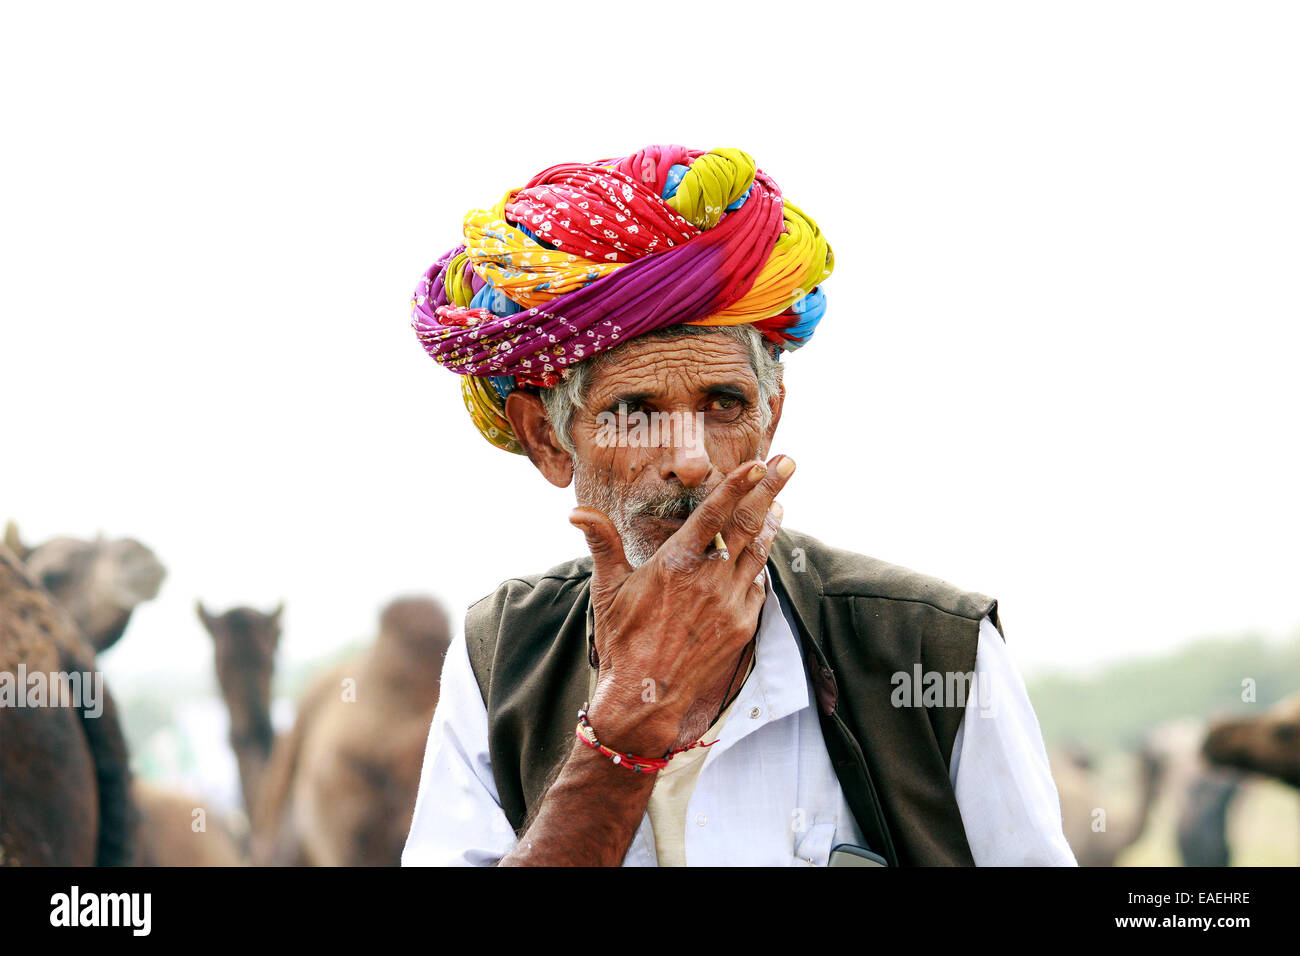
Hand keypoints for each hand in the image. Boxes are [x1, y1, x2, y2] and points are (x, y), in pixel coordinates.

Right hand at [568, 454, 794, 754]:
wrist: (646, 696)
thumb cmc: (622, 640)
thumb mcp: (607, 589)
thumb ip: (602, 542)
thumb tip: (576, 512)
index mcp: (678, 562)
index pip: (715, 512)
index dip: (739, 484)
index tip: (760, 463)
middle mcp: (710, 578)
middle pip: (749, 523)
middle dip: (770, 490)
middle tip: (789, 463)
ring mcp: (731, 602)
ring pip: (758, 552)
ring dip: (771, 524)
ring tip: (781, 502)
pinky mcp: (742, 626)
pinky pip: (756, 587)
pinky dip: (758, 567)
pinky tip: (759, 556)